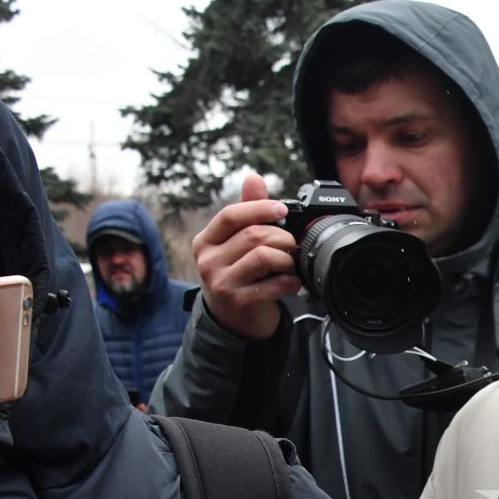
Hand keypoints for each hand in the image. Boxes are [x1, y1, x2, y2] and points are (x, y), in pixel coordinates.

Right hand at [192, 173, 298, 341]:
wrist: (231, 321)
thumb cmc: (237, 276)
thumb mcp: (235, 243)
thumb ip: (246, 211)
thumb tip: (253, 177)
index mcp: (206, 241)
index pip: (231, 216)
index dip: (259, 209)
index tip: (281, 209)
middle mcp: (208, 260)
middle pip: (253, 236)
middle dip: (282, 238)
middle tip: (292, 246)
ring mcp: (221, 282)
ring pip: (264, 257)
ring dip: (287, 259)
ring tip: (290, 265)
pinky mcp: (238, 301)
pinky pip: (273, 284)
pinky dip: (290, 282)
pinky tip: (291, 283)